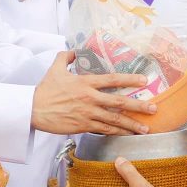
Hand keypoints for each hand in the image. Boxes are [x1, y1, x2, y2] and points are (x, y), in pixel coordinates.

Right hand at [32, 52, 157, 135]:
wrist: (33, 110)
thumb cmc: (44, 90)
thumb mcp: (55, 68)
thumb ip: (66, 57)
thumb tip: (74, 51)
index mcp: (86, 82)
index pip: (112, 79)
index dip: (130, 79)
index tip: (144, 81)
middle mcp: (90, 98)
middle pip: (119, 102)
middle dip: (138, 106)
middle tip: (154, 109)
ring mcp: (88, 114)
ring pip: (114, 120)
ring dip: (131, 125)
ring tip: (146, 129)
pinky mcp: (83, 126)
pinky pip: (104, 130)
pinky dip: (117, 132)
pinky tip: (126, 135)